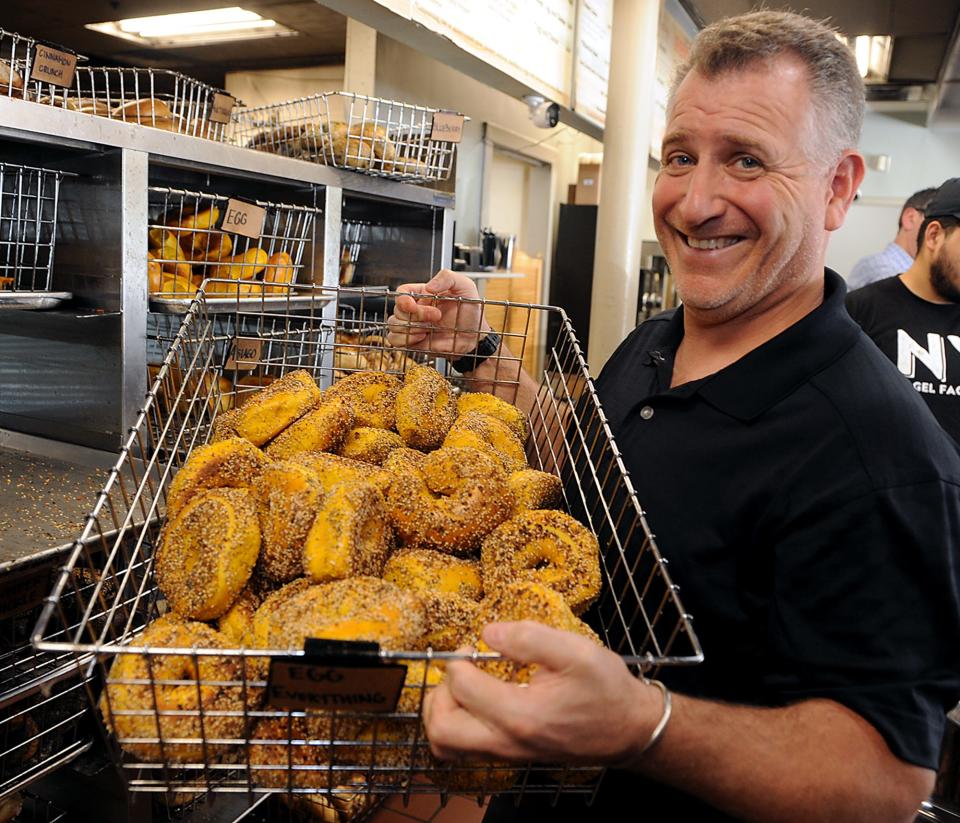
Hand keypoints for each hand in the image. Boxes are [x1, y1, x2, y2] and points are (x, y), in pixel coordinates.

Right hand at [386, 269, 491, 355]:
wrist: (475, 337)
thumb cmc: (471, 312)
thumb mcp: (465, 286)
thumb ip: (447, 277)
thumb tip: (429, 286)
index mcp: (423, 294)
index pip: (402, 292)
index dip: (403, 299)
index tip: (413, 304)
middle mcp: (416, 309)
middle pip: (397, 309)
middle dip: (416, 315)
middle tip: (437, 316)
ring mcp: (413, 326)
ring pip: (393, 325)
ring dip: (410, 328)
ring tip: (428, 329)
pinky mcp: (413, 342)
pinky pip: (395, 340)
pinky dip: (406, 340)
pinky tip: (422, 338)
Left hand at [422, 621, 664, 765]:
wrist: (630, 728)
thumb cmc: (606, 688)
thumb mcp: (575, 651)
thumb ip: (530, 637)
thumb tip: (489, 632)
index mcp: (521, 715)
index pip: (462, 687)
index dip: (458, 659)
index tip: (473, 646)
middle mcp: (507, 742)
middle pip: (442, 730)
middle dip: (439, 693)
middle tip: (459, 670)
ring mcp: (507, 754)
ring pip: (447, 745)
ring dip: (442, 712)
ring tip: (462, 685)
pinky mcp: (511, 755)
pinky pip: (465, 749)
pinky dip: (456, 724)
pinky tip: (477, 700)